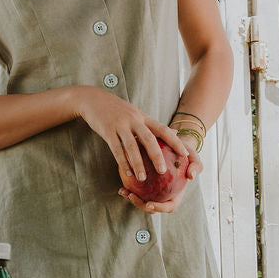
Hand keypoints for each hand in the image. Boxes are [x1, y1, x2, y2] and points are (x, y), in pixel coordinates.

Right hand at [74, 87, 193, 202]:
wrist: (94, 99)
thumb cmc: (117, 110)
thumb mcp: (136, 114)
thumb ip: (151, 124)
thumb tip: (173, 132)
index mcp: (143, 117)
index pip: (162, 129)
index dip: (175, 141)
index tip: (185, 154)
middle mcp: (134, 120)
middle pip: (149, 139)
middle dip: (157, 156)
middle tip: (163, 172)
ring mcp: (120, 125)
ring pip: (131, 147)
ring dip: (138, 163)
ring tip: (143, 178)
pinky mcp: (108, 131)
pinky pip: (116, 149)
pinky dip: (122, 162)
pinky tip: (127, 173)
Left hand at [119, 145, 201, 214]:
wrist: (175, 145)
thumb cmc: (185, 153)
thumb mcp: (194, 157)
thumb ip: (196, 166)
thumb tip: (191, 176)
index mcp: (176, 194)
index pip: (168, 207)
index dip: (159, 208)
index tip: (150, 203)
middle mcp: (164, 195)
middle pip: (151, 207)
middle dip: (140, 205)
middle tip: (131, 196)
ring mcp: (154, 191)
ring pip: (142, 199)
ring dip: (131, 198)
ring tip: (123, 191)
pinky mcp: (145, 184)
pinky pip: (136, 188)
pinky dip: (129, 187)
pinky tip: (122, 181)